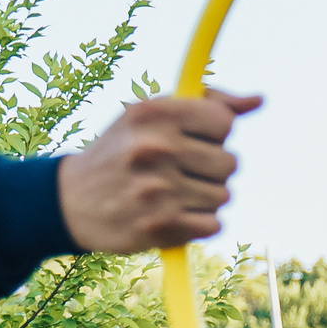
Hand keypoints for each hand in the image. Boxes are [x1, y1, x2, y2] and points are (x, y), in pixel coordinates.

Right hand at [57, 88, 262, 253]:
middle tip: (178, 171)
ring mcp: (158, 189)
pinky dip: (198, 223)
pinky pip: (214, 224)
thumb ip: (207, 103)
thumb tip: (258, 101)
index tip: (192, 139)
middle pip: (230, 163)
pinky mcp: (161, 226)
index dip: (214, 133)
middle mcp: (154, 148)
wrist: (69, 201)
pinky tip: (171, 215)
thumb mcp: (151, 114)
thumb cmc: (121, 150)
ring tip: (170, 193)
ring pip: (224, 196)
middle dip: (211, 169)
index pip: (224, 122)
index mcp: (153, 113)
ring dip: (204, 198)